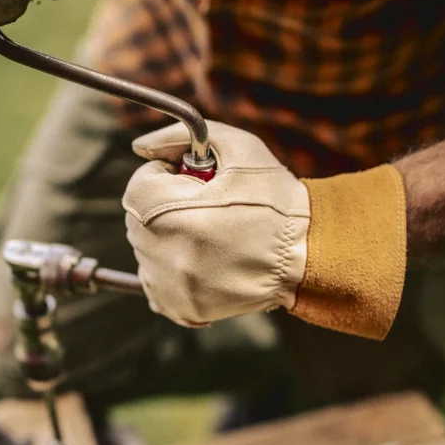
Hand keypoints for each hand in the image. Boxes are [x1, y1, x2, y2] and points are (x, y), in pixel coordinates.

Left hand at [123, 121, 309, 326]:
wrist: (306, 253)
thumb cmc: (274, 196)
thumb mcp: (237, 146)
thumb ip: (179, 137)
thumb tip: (139, 146)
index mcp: (172, 211)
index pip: (138, 185)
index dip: (165, 177)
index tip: (192, 182)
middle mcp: (165, 253)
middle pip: (138, 219)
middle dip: (163, 206)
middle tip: (203, 206)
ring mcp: (172, 286)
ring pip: (145, 250)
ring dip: (166, 236)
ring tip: (208, 234)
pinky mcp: (182, 307)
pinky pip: (154, 281)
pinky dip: (171, 267)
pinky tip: (203, 258)